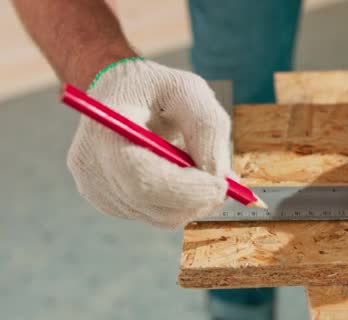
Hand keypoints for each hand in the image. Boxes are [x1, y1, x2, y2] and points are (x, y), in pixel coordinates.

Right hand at [67, 59, 232, 228]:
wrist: (121, 93)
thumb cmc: (157, 88)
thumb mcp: (189, 90)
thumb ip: (207, 126)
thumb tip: (217, 174)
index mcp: (106, 128)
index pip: (141, 176)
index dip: (185, 188)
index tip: (222, 185)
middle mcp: (92, 163)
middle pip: (149, 203)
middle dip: (196, 200)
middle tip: (228, 187)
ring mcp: (96, 187)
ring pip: (159, 216)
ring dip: (192, 202)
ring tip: (207, 170)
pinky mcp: (109, 202)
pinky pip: (156, 215)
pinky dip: (180, 204)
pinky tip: (185, 175)